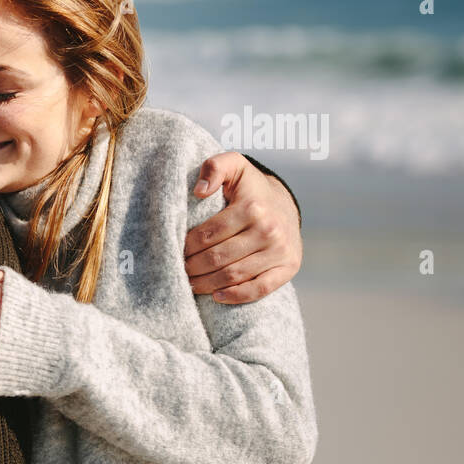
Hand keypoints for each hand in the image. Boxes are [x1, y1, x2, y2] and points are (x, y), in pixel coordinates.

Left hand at [184, 152, 302, 303]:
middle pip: (218, 257)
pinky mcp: (289, 268)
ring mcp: (281, 251)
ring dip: (207, 284)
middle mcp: (269, 230)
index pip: (208, 234)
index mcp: (253, 207)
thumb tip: (198, 191)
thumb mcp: (234, 167)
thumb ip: (214, 167)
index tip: (175, 250)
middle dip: (192, 267)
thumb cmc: (249, 188)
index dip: (186, 246)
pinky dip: (236, 296)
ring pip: (234, 276)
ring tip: (190, 283)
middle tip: (178, 270)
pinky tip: (216, 296)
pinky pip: (259, 288)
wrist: (284, 204)